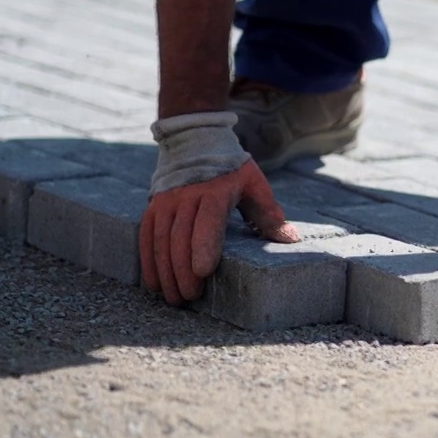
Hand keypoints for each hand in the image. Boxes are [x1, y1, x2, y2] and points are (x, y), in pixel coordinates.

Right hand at [141, 158, 299, 306]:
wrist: (195, 139)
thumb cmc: (231, 167)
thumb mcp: (254, 183)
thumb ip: (268, 213)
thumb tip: (290, 239)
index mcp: (214, 192)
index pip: (207, 221)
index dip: (203, 246)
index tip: (202, 271)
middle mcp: (186, 197)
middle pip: (181, 237)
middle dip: (183, 270)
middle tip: (190, 297)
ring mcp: (167, 202)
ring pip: (161, 240)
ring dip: (165, 271)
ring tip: (174, 297)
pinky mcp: (153, 206)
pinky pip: (146, 236)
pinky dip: (148, 261)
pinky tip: (154, 283)